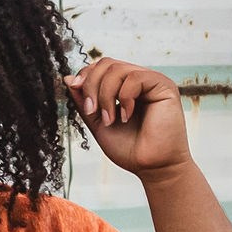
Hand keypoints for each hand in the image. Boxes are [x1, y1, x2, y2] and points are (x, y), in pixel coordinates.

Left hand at [65, 55, 191, 180]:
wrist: (151, 168)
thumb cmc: (130, 149)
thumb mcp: (97, 122)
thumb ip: (84, 101)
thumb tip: (67, 78)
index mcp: (124, 87)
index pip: (102, 67)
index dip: (86, 75)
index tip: (75, 89)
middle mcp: (139, 81)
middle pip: (107, 64)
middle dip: (92, 85)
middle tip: (92, 111)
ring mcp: (152, 82)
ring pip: (118, 69)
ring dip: (106, 95)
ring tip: (109, 119)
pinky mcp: (164, 86)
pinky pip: (136, 78)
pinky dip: (124, 98)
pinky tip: (126, 116)